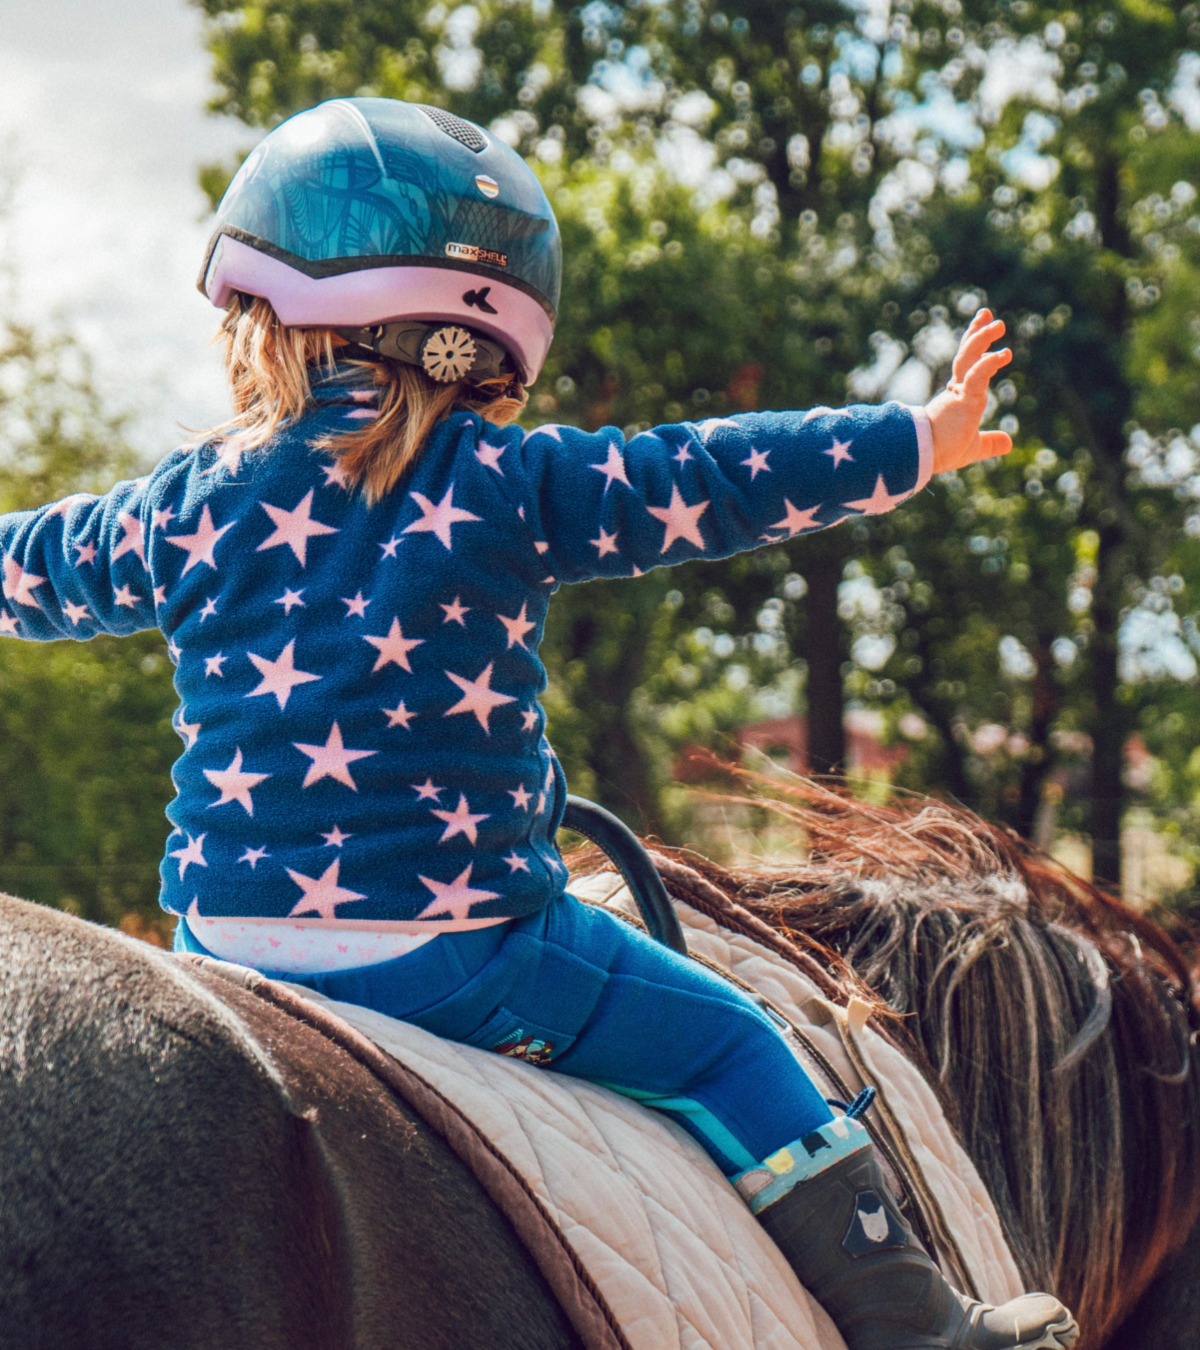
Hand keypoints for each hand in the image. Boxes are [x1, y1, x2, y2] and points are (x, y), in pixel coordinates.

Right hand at [925, 309, 1012, 473]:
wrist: (920, 459)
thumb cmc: (940, 454)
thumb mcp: (972, 447)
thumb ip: (989, 442)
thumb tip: (1009, 442)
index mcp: (957, 398)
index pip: (967, 366)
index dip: (977, 348)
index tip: (984, 330)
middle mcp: (956, 391)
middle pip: (966, 354)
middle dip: (976, 333)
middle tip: (987, 314)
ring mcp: (958, 393)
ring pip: (969, 358)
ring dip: (982, 338)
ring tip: (998, 324)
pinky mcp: (962, 399)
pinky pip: (977, 375)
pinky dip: (989, 363)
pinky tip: (1003, 353)